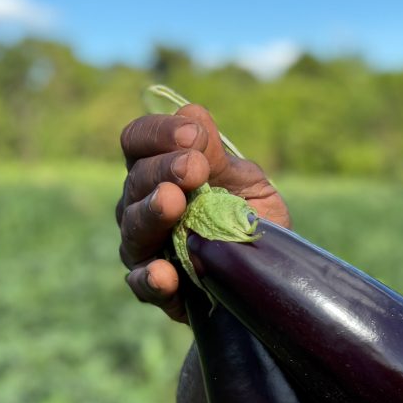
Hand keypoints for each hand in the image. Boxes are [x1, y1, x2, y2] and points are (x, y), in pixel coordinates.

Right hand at [115, 104, 290, 322]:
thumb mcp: (244, 182)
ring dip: (152, 213)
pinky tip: (164, 273)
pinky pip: (142, 284)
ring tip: (173, 203)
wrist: (270, 272)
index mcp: (158, 170)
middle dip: (163, 170)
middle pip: (135, 180)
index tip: (192, 135)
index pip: (138, 141)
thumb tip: (192, 112)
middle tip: (194, 168)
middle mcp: (139, 204)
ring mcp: (143, 247)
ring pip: (133, 227)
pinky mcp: (155, 289)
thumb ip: (218, 156)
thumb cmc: (250, 217)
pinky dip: (150, 279)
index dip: (158, 133)